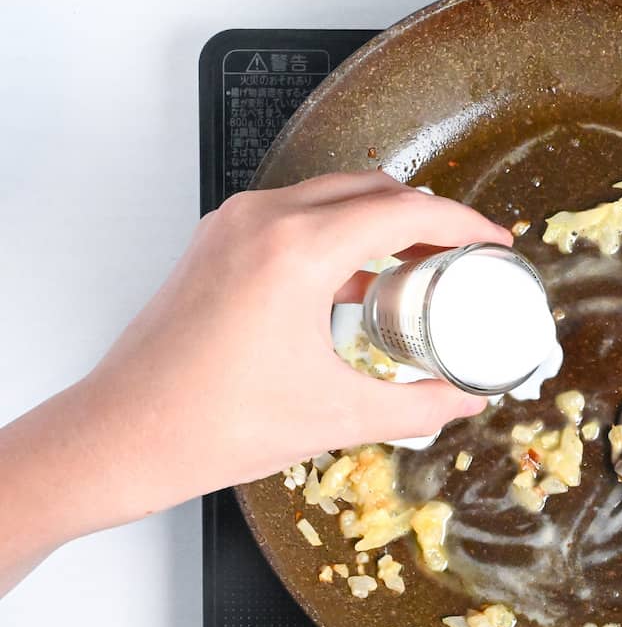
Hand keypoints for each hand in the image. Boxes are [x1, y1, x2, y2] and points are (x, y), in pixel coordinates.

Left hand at [0, 172, 510, 589]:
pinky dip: (339, 235)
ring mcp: (233, 226)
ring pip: (331, 197)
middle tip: (461, 256)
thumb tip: (463, 399)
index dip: (463, 225)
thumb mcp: (335, 415)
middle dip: (427, 218)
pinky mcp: (216, 243)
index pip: (404, 212)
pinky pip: (295, 217)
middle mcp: (263, 221)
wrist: (123, 436)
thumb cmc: (211, 424)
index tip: (493, 243)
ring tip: (418, 267)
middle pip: (371, 190)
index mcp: (297, 252)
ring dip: (381, 221)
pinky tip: (359, 283)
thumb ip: (416, 406)